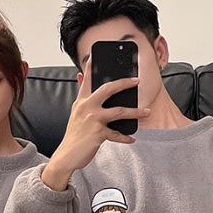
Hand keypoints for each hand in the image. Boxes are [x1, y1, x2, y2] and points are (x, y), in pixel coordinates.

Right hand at [41, 58, 149, 190]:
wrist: (66, 156)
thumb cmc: (74, 137)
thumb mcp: (76, 116)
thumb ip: (84, 103)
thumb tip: (88, 90)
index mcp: (81, 102)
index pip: (87, 80)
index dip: (92, 67)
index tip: (96, 56)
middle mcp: (87, 107)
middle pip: (108, 89)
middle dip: (125, 83)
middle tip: (137, 81)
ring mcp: (93, 119)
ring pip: (119, 111)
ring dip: (136, 112)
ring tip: (147, 112)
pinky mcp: (98, 133)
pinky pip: (116, 134)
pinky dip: (125, 137)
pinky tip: (132, 138)